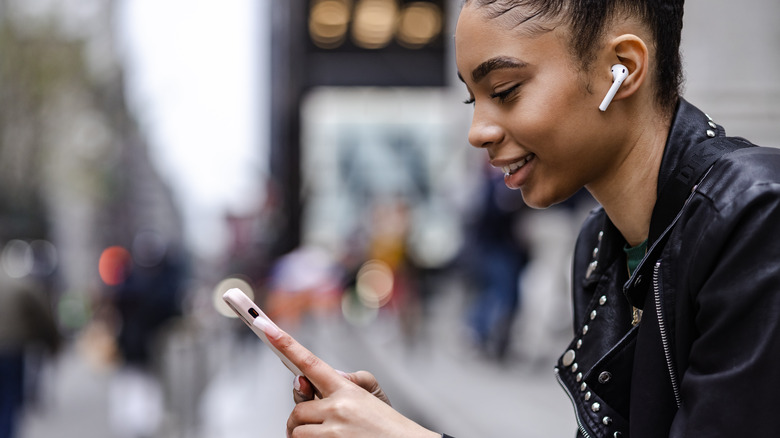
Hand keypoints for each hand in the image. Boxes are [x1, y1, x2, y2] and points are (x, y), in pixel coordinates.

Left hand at [260, 322, 438, 437]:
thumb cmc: (387, 426)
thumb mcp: (373, 395)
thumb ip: (347, 381)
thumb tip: (314, 378)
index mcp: (347, 389)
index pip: (310, 362)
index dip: (285, 344)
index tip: (265, 327)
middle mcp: (338, 407)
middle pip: (298, 408)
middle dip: (302, 417)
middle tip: (316, 422)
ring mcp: (333, 431)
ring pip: (297, 431)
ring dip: (305, 435)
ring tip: (328, 436)